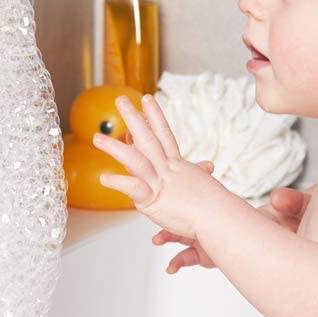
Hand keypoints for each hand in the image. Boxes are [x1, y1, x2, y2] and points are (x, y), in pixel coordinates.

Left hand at [96, 93, 223, 240]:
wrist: (221, 217)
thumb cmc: (215, 206)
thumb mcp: (204, 184)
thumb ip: (199, 174)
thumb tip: (208, 166)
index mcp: (178, 165)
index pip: (164, 135)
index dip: (155, 116)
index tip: (147, 99)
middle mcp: (168, 169)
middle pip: (148, 139)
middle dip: (133, 118)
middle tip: (121, 99)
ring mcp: (161, 183)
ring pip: (136, 160)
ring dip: (115, 148)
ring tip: (96, 138)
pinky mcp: (154, 201)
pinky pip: (135, 189)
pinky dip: (120, 182)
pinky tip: (104, 178)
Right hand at [152, 174, 307, 272]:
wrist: (283, 248)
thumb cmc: (285, 223)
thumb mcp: (290, 209)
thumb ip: (289, 203)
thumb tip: (280, 199)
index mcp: (227, 202)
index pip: (208, 188)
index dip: (196, 178)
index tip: (184, 176)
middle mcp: (213, 218)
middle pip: (187, 210)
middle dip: (170, 209)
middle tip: (158, 208)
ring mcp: (209, 237)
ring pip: (181, 233)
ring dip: (167, 234)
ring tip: (158, 238)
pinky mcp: (208, 256)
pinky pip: (187, 258)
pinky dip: (176, 262)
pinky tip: (171, 268)